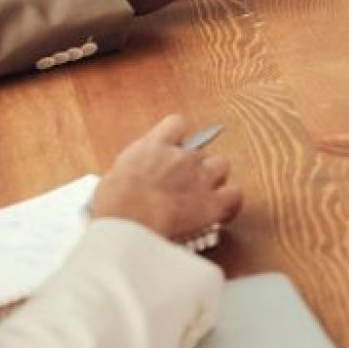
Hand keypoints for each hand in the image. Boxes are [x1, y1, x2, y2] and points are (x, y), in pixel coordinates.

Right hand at [90, 114, 244, 241]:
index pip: (177, 124)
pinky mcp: (212, 202)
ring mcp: (200, 177)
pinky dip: (231, 202)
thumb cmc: (114, 206)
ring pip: (222, 166)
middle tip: (184, 184)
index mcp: (154, 147)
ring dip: (215, 179)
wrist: (128, 224)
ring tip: (203, 195)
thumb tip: (138, 178)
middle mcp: (182, 156)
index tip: (175, 147)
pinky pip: (235, 194)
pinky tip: (222, 212)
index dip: (179, 136)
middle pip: (201, 150)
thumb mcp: (114, 176)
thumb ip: (135, 169)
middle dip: (195, 166)